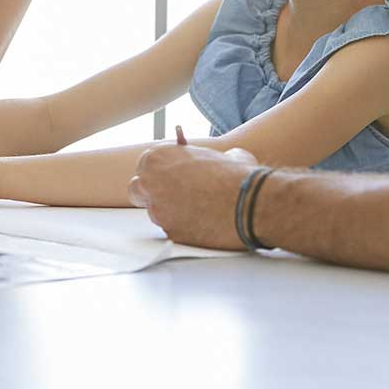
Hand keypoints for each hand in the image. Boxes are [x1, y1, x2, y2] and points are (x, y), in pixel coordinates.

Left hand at [126, 145, 258, 249]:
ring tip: (198, 210)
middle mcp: (151, 184)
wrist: (251, 203)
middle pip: (138, 189)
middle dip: (151, 192)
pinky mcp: (171, 234)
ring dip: (171, 211)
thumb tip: (216, 161)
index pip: (145, 165)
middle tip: (172, 194)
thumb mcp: (220, 154)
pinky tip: (203, 223)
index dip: (159, 172)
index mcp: (158, 158)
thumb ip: (203, 159)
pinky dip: (183, 227)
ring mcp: (159, 211)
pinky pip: (171, 229)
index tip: (171, 176)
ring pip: (155, 212)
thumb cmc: (238, 175)